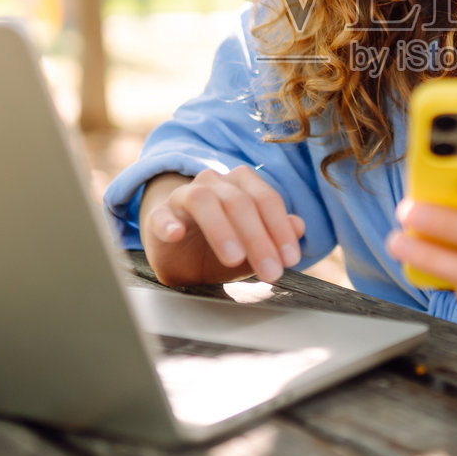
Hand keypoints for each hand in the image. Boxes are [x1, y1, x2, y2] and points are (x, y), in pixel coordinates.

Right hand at [139, 167, 304, 287]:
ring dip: (222, 229)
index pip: (266, 199)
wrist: (178, 256)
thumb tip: (299, 226)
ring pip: (203, 200)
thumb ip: (276, 236)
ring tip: (234, 258)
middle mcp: (214, 184)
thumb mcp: (252, 247)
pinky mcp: (158, 216)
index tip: (290, 259)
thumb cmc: (219, 247)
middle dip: (259, 238)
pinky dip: (169, 223)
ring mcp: (183, 197)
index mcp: (241, 185)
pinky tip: (176, 234)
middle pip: (239, 202)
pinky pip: (161, 215)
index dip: (280, 229)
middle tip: (270, 271)